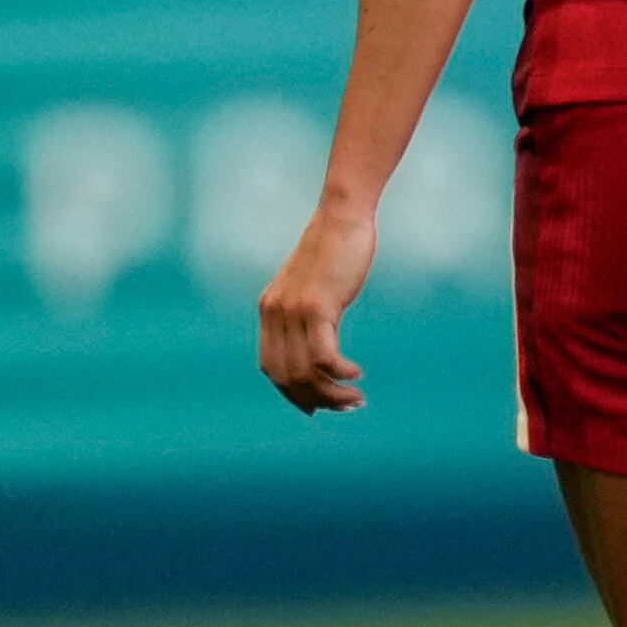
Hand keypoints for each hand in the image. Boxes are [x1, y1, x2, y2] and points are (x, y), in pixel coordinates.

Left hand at [259, 203, 375, 412]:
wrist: (342, 218)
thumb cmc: (335, 249)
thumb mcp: (312, 285)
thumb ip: (307, 311)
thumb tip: (316, 338)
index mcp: (270, 311)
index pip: (271, 368)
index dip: (292, 394)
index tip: (317, 408)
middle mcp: (275, 314)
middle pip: (287, 376)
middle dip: (316, 399)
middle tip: (347, 406)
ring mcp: (293, 311)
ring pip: (306, 371)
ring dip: (332, 393)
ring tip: (356, 399)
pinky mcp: (317, 306)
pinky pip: (324, 355)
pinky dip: (340, 372)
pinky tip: (356, 373)